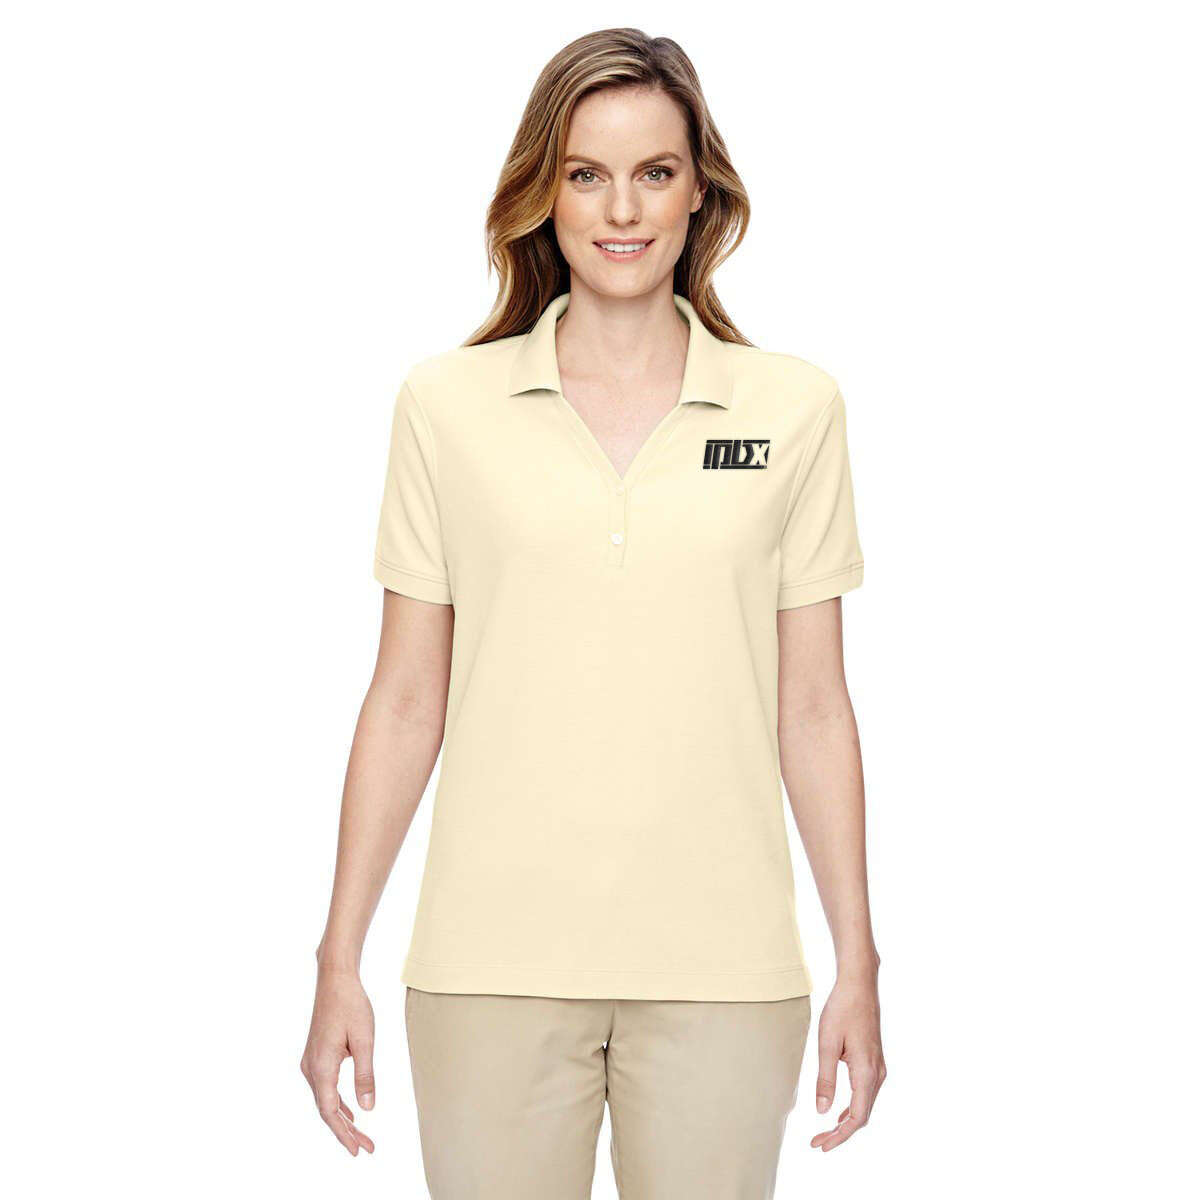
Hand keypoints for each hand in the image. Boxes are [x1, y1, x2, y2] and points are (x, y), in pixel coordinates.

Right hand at [300, 966, 376, 1155]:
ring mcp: (310, 1061)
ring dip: (342, 1119)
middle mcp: (311, 1068)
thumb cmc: (351, 1005)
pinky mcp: (315, 1055)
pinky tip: (350, 1111)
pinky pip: (324, 1088)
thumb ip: (365, 1075)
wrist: (335, 979)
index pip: (330, 1111)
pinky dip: (337, 1103)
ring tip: (360, 1136)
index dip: (343, 1134)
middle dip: (345, 1131)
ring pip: (324, 1100)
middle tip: (366, 1148)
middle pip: (326, 1110)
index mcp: (321, 1066)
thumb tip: (367, 1109)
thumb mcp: (365, 1040)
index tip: (357, 1150)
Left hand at [810, 973, 885, 1151]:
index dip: (839, 1136)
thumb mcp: (827, 1043)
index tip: (820, 1145)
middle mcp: (877, 1074)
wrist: (859, 985)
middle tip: (817, 1143)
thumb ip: (825, 1078)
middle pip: (862, 1116)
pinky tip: (838, 1112)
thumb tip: (822, 1111)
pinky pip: (866, 1094)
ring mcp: (879, 1068)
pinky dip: (853, 1107)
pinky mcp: (875, 1062)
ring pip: (865, 1106)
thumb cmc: (841, 1009)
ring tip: (824, 1132)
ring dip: (846, 1122)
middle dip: (840, 1133)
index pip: (856, 1118)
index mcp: (866, 1072)